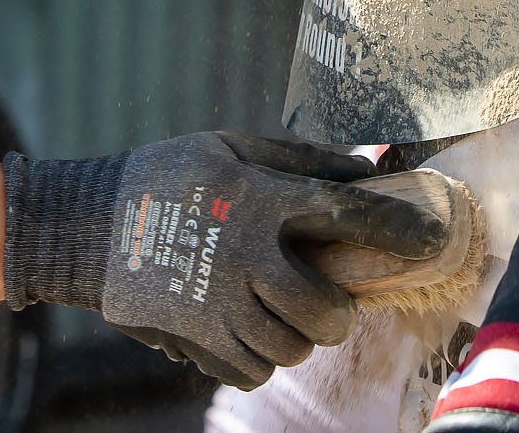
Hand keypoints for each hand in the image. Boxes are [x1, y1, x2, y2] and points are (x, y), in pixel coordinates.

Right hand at [1, 132, 446, 389]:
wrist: (88, 225)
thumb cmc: (170, 176)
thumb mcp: (233, 147)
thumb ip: (302, 159)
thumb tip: (369, 163)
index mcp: (258, 200)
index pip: (347, 213)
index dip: (397, 229)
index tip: (430, 238)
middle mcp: (244, 257)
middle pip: (323, 311)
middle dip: (337, 313)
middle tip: (329, 303)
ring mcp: (217, 305)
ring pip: (290, 349)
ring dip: (298, 337)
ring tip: (284, 317)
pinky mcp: (193, 340)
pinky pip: (251, 371)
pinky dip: (260, 360)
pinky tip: (249, 332)